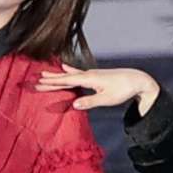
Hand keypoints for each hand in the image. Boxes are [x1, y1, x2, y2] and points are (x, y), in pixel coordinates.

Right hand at [38, 67, 159, 113]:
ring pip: (69, 74)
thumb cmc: (123, 90)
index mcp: (88, 79)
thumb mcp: (107, 99)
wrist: (137, 79)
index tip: (38, 84)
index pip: (66, 81)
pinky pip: (77, 73)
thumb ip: (90, 102)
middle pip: (65, 77)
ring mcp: (91, 74)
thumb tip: (74, 104)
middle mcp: (88, 74)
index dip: (52, 83)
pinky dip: (69, 71)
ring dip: (57, 75)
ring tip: (44, 73)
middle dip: (50, 80)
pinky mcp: (95, 75)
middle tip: (35, 81)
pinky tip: (64, 67)